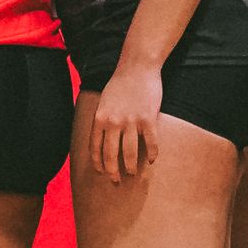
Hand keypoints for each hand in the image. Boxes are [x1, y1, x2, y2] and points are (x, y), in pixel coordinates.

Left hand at [86, 62, 164, 179]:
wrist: (137, 67)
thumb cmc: (120, 84)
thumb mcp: (104, 101)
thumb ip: (102, 119)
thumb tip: (101, 138)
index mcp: (100, 118)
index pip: (95, 147)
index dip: (98, 162)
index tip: (101, 171)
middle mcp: (113, 122)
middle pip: (111, 154)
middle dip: (112, 171)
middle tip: (116, 181)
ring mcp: (131, 121)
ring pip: (130, 153)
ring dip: (130, 166)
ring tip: (132, 173)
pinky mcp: (148, 118)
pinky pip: (150, 143)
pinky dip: (152, 154)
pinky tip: (152, 160)